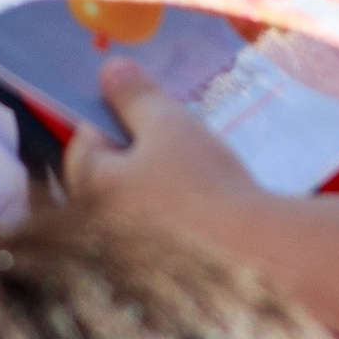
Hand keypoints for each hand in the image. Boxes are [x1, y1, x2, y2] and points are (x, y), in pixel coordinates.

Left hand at [70, 55, 270, 239]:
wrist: (252, 257)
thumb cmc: (200, 183)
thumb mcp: (168, 125)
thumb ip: (135, 96)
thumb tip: (108, 70)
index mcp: (89, 184)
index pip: (85, 138)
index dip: (114, 114)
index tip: (146, 105)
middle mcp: (98, 222)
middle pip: (112, 170)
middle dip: (140, 147)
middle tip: (177, 131)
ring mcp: (127, 250)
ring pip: (138, 197)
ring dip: (161, 178)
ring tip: (199, 164)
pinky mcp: (158, 267)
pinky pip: (160, 225)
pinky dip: (177, 209)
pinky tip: (208, 202)